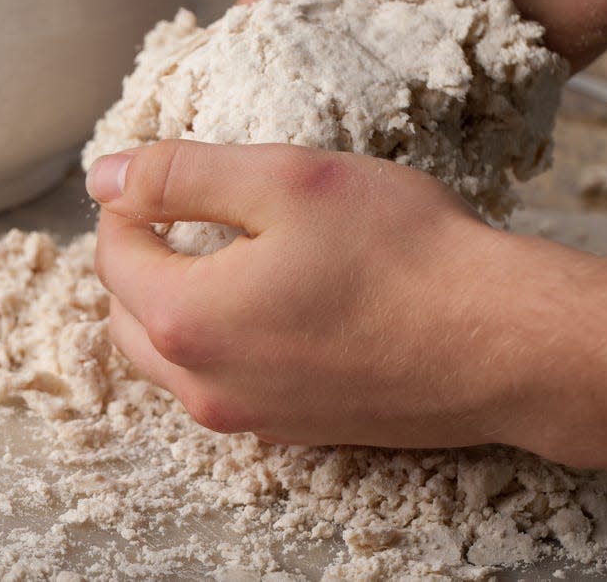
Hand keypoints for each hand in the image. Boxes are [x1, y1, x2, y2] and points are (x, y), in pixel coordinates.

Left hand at [88, 140, 606, 474]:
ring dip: (175, 304)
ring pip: (171, 359)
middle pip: (131, 315)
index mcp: (187, 320)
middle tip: (183, 215)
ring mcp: (249, 418)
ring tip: (222, 258)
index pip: (114, 256)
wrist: (500, 343)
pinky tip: (269, 307)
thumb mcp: (283, 181)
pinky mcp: (292, 430)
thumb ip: (180, 175)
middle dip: (142, 259)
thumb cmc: (402, 253)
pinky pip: (223, 385)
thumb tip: (107, 175)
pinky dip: (220, 342)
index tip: (157, 175)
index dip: (127, 205)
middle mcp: (205, 386)